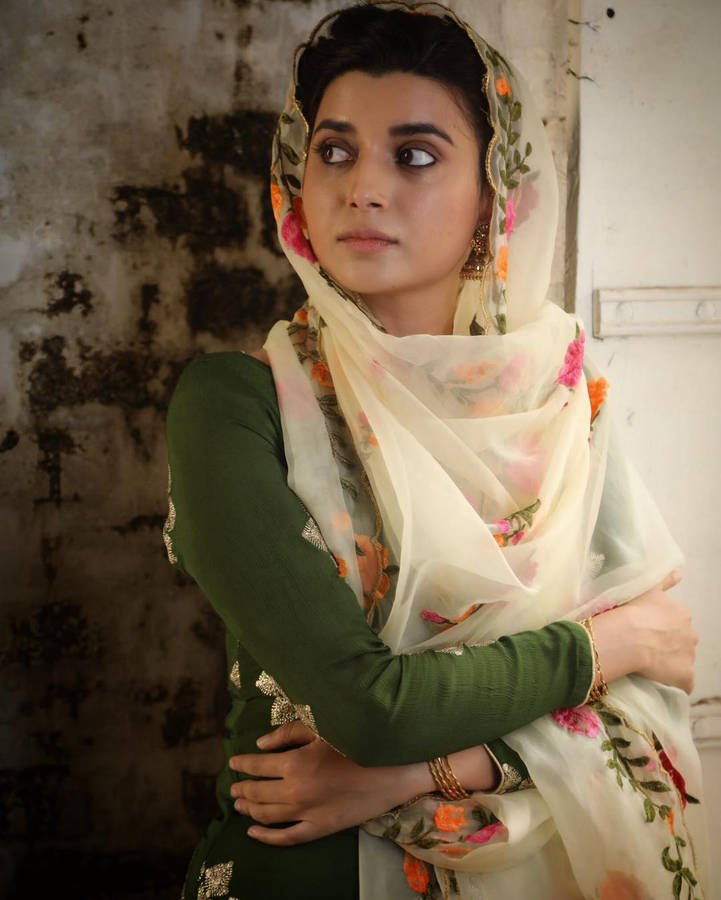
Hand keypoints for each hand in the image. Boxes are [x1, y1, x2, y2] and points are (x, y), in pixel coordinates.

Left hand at [228, 721, 428, 844]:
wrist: (391, 768)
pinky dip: (266, 836)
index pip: (257, 765)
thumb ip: (287, 733)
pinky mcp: (320, 829)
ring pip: (267, 815)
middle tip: (233, 786)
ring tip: (239, 804)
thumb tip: (260, 744)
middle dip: (242, 788)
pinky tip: (253, 831)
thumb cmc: (356, 740)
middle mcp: (296, 790)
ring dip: (249, 809)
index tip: (233, 763)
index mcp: (295, 762)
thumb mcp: (320, 728)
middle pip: (258, 792)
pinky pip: (287, 838)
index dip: (242, 764)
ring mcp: (307, 813)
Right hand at [593, 570, 697, 693]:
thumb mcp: (648, 589)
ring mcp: (689, 656)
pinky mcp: (685, 675)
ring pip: (683, 661)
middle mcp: (691, 634)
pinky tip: (661, 680)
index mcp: (682, 615)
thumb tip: (679, 572)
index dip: (661, 629)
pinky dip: (676, 682)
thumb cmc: (632, 610)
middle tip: (647, 647)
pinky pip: (685, 682)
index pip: (677, 624)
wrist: (627, 635)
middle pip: (682, 642)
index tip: (646, 631)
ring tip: (649, 663)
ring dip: (670, 663)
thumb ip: (665, 581)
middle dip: (669, 645)